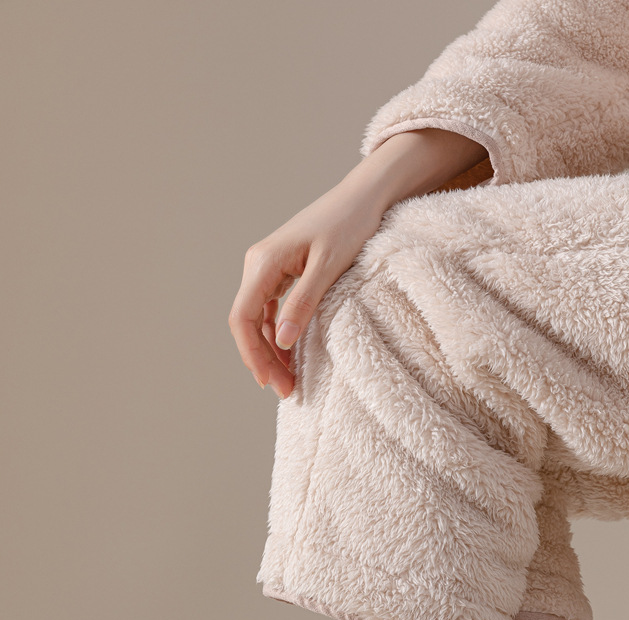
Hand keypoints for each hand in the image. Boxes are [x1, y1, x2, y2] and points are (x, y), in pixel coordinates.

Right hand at [228, 178, 388, 399]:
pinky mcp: (281, 271)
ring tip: (289, 380)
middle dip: (261, 360)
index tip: (271, 382)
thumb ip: (303, 303)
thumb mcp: (329, 267)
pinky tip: (291, 355)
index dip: (252, 355)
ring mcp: (267, 268)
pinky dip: (279, 335)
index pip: (242, 319)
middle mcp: (258, 265)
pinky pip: (271, 311)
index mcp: (264, 263)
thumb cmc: (349, 225)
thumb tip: (282, 341)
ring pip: (257, 320)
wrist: (362, 197)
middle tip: (285, 391)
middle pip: (246, 323)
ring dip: (270, 352)